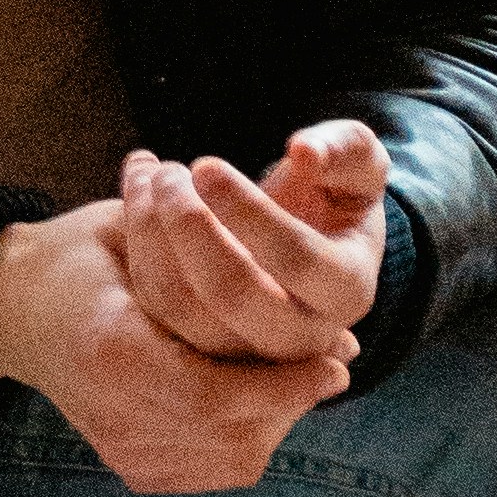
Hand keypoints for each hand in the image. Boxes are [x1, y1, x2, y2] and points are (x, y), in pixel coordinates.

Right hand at [0, 200, 354, 495]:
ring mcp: (118, 447)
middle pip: (232, 433)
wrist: (14, 306)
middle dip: (292, 402)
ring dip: (277, 421)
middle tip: (334, 367)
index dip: (283, 386)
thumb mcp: (144, 233)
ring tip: (303, 382)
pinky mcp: (128, 465)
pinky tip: (262, 405)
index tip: (335, 359)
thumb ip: (220, 254)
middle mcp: (112, 411)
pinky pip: (208, 468)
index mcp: (112, 348)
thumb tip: (293, 276)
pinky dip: (246, 439)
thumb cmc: (85, 254)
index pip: (216, 393)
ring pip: (228, 458)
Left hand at [116, 122, 389, 368]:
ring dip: (151, 232)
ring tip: (148, 172)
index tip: (205, 164)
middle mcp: (301, 334)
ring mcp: (247, 348)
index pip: (296, 259)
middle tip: (169, 172)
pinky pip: (156, 304)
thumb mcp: (359, 162)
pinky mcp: (200, 341)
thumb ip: (345, 148)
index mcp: (349, 290)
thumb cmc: (336, 192)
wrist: (310, 235)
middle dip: (189, 226)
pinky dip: (136, 242)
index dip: (247, 212)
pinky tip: (137, 185)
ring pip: (182, 307)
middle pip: (233, 296)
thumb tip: (303, 153)